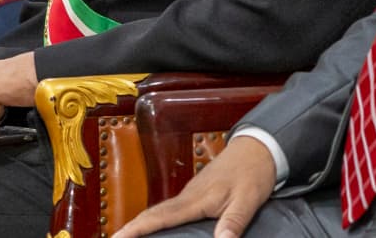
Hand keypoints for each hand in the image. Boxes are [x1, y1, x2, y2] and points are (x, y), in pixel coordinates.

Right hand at [114, 135, 277, 237]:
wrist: (259, 147)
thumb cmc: (254, 172)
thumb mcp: (248, 200)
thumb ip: (233, 222)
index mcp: (196, 198)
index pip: (160, 216)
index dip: (137, 228)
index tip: (116, 237)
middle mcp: (188, 194)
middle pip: (153, 213)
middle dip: (131, 228)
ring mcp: (191, 192)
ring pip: (160, 210)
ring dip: (142, 224)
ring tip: (128, 237)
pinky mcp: (197, 192)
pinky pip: (171, 208)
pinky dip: (157, 218)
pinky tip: (156, 227)